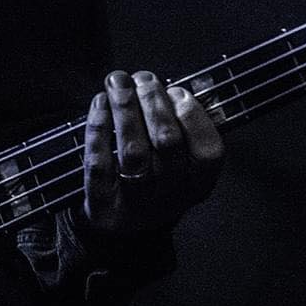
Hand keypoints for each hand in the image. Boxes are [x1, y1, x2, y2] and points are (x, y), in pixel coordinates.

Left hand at [81, 69, 222, 236]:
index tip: (176, 91)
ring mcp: (136, 202)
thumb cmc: (156, 179)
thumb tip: (166, 88)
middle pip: (166, 142)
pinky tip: (99, 104)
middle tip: (142, 78)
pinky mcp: (103, 205)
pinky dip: (98, 129)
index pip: (207, 151)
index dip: (191, 114)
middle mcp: (171, 196)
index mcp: (198, 183)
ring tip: (118, 82)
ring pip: (133, 151)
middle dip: (153, 101)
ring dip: (125, 109)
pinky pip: (100, 163)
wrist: (125, 227)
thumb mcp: (182, 163)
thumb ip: (181, 128)